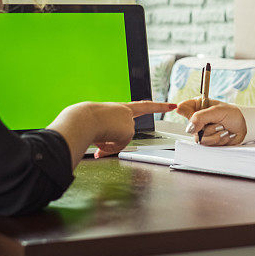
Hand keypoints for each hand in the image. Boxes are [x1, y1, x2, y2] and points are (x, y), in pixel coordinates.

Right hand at [48, 101, 176, 166]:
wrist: (81, 119)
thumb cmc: (83, 121)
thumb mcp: (96, 127)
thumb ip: (105, 136)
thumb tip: (102, 150)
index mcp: (118, 108)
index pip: (142, 106)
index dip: (158, 106)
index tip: (172, 105)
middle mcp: (125, 112)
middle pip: (126, 131)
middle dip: (120, 137)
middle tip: (169, 108)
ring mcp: (128, 120)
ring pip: (122, 140)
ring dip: (109, 144)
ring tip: (97, 137)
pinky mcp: (128, 130)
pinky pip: (120, 145)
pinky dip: (110, 147)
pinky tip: (101, 142)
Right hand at [176, 98, 247, 145]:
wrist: (243, 126)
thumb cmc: (232, 114)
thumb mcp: (217, 111)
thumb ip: (201, 117)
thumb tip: (189, 127)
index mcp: (198, 106)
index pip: (182, 108)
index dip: (187, 114)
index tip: (196, 118)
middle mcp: (197, 119)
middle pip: (191, 128)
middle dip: (208, 129)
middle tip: (219, 124)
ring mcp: (201, 131)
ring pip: (200, 139)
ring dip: (215, 135)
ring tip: (224, 130)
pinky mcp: (207, 141)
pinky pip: (208, 145)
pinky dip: (219, 140)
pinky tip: (224, 135)